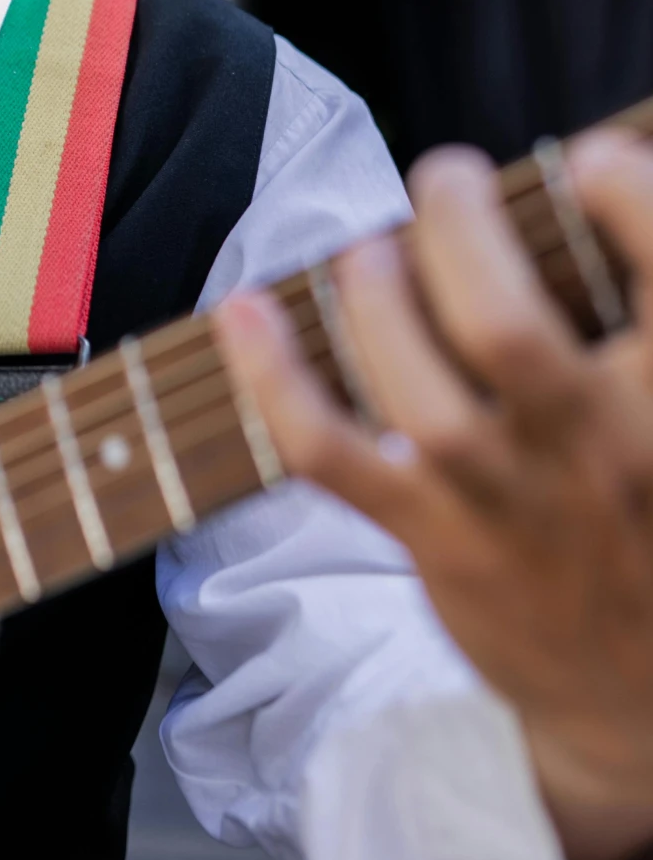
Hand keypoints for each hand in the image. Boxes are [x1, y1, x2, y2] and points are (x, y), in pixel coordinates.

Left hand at [214, 129, 652, 859]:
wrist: (638, 699)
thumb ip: (643, 316)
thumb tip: (599, 184)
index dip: (626, 203)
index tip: (585, 161)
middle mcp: (600, 454)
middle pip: (506, 328)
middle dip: (457, 227)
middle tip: (445, 176)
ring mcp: (510, 503)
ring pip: (420, 394)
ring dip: (376, 297)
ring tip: (371, 248)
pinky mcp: (434, 537)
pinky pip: (333, 455)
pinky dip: (275, 380)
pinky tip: (247, 309)